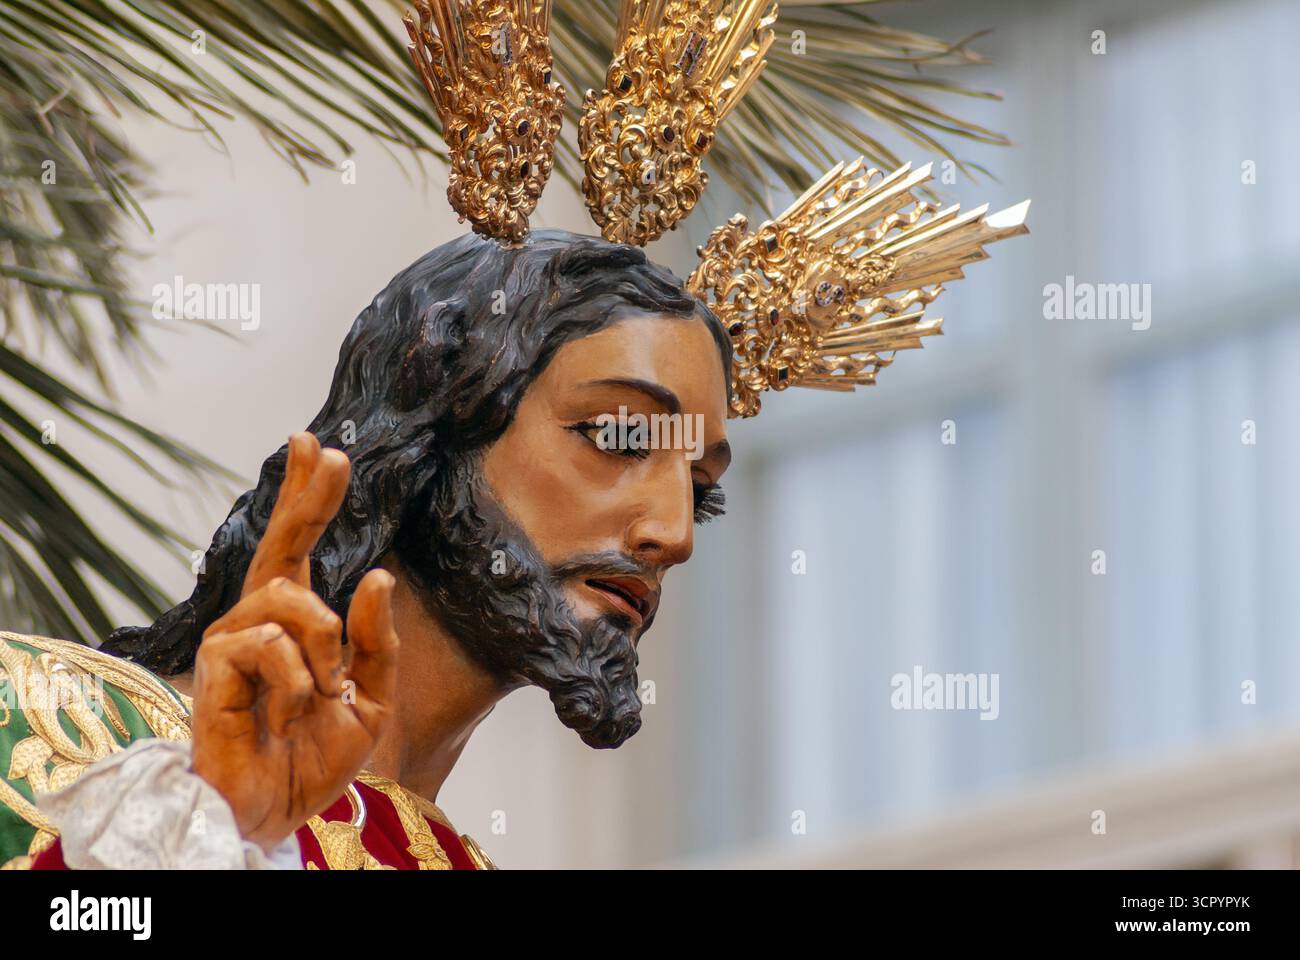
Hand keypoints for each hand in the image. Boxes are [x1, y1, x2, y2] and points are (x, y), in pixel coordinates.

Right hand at [190, 432, 398, 850]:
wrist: (277, 811)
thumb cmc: (314, 757)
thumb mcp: (370, 700)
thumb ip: (376, 642)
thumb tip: (376, 575)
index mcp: (299, 622)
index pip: (303, 547)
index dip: (308, 497)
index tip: (316, 445)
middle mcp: (262, 618)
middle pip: (281, 541)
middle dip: (308, 495)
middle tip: (328, 451)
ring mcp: (234, 636)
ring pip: (292, 601)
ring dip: (322, 652)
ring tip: (317, 696)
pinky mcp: (215, 663)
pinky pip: (271, 646)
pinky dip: (295, 684)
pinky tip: (285, 714)